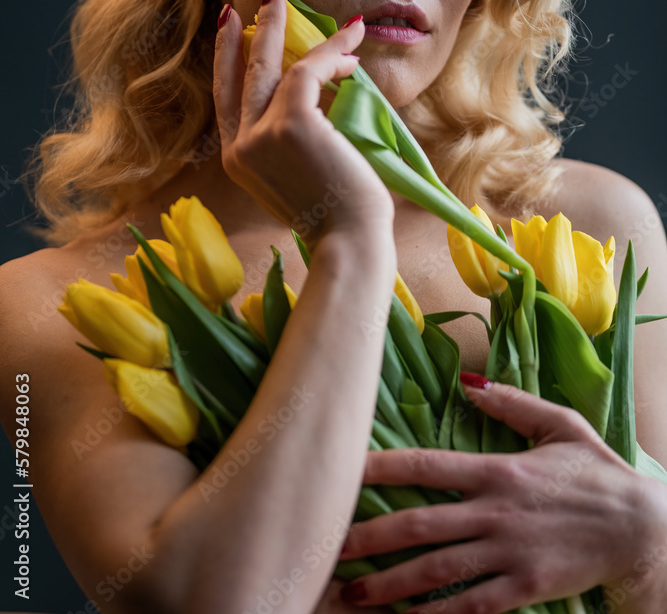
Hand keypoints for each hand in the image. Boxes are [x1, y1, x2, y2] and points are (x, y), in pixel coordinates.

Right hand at [213, 0, 394, 245]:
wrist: (346, 243)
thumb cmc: (335, 218)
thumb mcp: (299, 178)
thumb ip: (291, 142)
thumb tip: (313, 100)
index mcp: (238, 160)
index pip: (227, 98)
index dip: (228, 59)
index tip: (234, 29)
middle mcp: (240, 146)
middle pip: (242, 72)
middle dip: (257, 29)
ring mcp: (260, 135)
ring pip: (275, 66)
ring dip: (304, 34)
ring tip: (338, 21)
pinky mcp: (289, 124)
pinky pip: (309, 72)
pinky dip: (333, 57)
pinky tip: (353, 52)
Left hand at [336, 380, 666, 612]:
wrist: (642, 529)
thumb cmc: (597, 473)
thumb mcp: (559, 424)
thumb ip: (510, 402)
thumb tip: (468, 381)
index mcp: (497, 469)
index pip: (425, 464)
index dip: (380, 467)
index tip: (342, 471)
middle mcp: (495, 511)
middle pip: (419, 524)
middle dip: (369, 536)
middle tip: (328, 548)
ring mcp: (508, 554)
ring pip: (436, 571)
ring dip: (390, 584)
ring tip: (353, 594)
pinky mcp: (524, 589)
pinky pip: (471, 607)